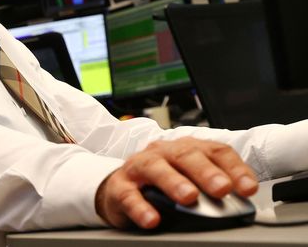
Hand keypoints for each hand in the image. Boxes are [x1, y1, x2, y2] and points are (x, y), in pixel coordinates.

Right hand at [95, 137, 258, 228]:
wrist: (121, 189)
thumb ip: (211, 190)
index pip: (214, 151)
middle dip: (205, 172)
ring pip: (155, 168)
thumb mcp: (190, 183)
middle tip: (221, 188)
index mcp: (186, 149)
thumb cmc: (162, 186)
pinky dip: (141, 207)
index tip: (248, 188)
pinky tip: (152, 218)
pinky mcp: (119, 186)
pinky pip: (129, 195)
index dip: (234, 168)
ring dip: (173, 181)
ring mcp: (139, 167)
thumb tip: (240, 206)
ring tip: (188, 197)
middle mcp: (163, 152)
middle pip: (185, 155)